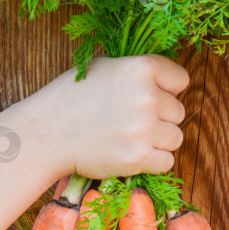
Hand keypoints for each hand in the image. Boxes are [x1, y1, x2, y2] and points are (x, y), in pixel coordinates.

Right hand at [27, 54, 188, 179]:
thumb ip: (137, 72)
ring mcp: (144, 129)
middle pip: (178, 111)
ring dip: (158, 140)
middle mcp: (147, 97)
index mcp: (141, 68)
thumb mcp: (105, 67)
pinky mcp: (138, 157)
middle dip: (160, 117)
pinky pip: (167, 162)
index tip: (150, 96)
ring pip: (175, 137)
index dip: (167, 89)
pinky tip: (131, 152)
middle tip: (131, 120)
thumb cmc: (72, 97)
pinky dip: (153, 161)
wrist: (47, 133)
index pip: (181, 80)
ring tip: (131, 136)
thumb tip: (166, 81)